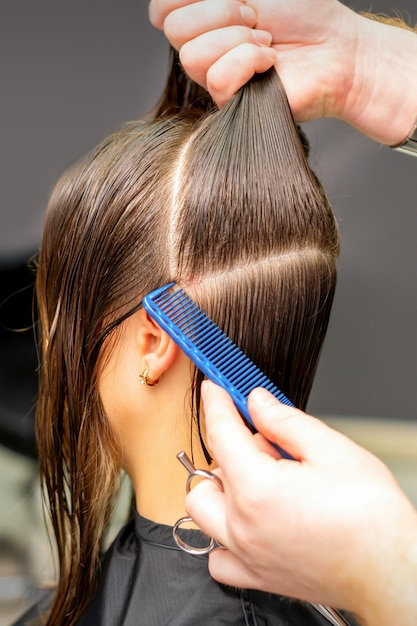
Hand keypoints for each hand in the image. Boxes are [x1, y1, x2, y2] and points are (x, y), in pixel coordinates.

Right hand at [149, 0, 416, 143]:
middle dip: (219, 12)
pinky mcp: (231, 104)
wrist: (338, 48)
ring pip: (191, 56)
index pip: (162, 9)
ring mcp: (216, 78)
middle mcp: (204, 48)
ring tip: (266, 41)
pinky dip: (248, 60)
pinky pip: (216, 78)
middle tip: (255, 17)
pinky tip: (270, 62)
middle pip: (174, 29)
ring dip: (236, 39)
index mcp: (204, 18)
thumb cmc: (305, 12)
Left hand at [186, 381, 416, 625]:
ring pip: (204, 512)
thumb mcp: (333, 449)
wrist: (391, 570)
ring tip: (262, 481)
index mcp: (257, 489)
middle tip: (268, 444)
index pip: (221, 433)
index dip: (216, 403)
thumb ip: (285, 421)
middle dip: (230, 449)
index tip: (215, 389)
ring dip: (222, 488)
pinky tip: (252, 520)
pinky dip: (224, 534)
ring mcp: (247, 555)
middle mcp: (243, 525)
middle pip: (208, 472)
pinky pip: (218, 556)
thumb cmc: (372, 518)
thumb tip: (258, 403)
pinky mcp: (257, 577)